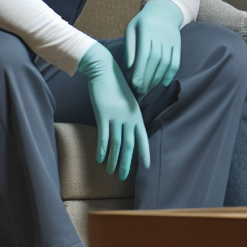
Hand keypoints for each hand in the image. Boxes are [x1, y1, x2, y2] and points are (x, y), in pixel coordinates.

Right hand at [77, 42, 150, 179]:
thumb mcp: (128, 101)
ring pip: (117, 144)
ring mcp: (116, 117)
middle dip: (127, 163)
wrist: (104, 70)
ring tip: (111, 172)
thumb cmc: (116, 85)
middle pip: (129, 145)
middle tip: (124, 177)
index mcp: (137, 114)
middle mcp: (129, 117)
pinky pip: (104, 136)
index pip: (143, 138)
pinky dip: (103, 149)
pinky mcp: (103, 115)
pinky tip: (100, 159)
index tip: (146, 166)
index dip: (144, 153)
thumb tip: (129, 130)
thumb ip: (129, 116)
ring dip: (114, 160)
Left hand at [124, 0, 182, 95]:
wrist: (164, 10)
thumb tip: (129, 68)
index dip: (140, 70)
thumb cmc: (143, 22)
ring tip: (148, 89)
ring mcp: (171, 41)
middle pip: (155, 61)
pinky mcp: (178, 45)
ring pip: (166, 63)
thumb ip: (130, 47)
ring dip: (157, 78)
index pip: (144, 54)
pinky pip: (176, 62)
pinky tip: (163, 83)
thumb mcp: (132, 29)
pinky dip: (170, 74)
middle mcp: (161, 36)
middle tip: (140, 91)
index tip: (135, 84)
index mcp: (147, 31)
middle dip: (148, 78)